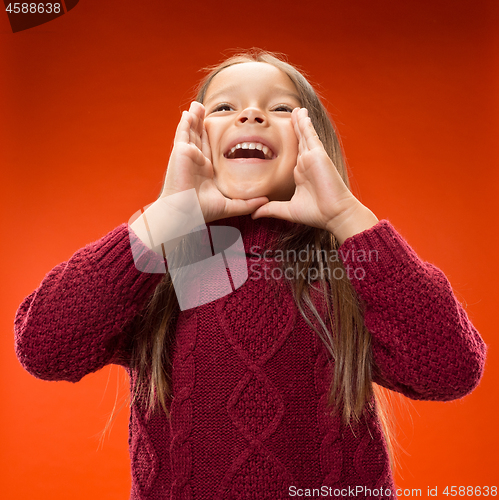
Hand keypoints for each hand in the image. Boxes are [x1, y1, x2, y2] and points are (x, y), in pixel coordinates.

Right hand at [161, 101, 268, 223]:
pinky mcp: (181, 151)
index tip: (221, 129)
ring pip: (191, 132)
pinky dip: (185, 122)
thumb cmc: (202, 211)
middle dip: (202, 123)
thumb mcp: (230, 206)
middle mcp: (196, 161)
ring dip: (194, 118)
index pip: (209, 149)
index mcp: (205, 171)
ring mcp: (188, 155)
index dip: (212, 138)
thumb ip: (248, 203)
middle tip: (206, 110)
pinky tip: (188, 112)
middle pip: (200, 137)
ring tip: (197, 105)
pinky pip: (183, 133)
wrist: (185, 212)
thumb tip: (266, 201)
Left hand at [251, 108, 377, 243]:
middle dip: (295, 127)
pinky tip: (302, 114)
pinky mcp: (318, 155)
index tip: (280, 137)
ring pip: (304, 135)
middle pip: (299, 141)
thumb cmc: (316, 213)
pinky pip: (310, 135)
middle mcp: (306, 163)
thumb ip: (270, 209)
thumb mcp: (288, 210)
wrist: (334, 214)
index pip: (293, 154)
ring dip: (300, 122)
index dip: (287, 144)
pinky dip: (306, 124)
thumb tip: (253, 214)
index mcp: (301, 174)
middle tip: (290, 114)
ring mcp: (312, 158)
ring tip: (296, 109)